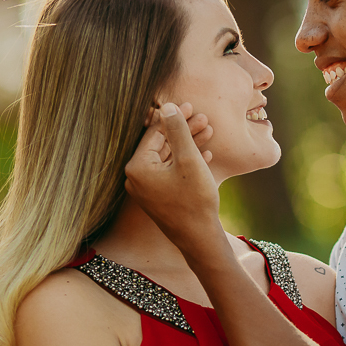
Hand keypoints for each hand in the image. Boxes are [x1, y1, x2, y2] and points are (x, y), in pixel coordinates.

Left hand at [125, 102, 221, 257]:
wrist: (199, 238)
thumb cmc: (194, 200)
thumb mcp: (189, 160)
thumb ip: (177, 132)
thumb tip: (168, 107)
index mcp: (137, 167)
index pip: (155, 133)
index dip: (176, 118)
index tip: (192, 107)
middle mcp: (136, 177)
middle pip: (161, 145)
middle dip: (184, 131)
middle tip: (204, 118)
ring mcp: (146, 189)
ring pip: (168, 158)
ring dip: (188, 145)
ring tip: (208, 132)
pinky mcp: (158, 197)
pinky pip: (170, 173)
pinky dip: (186, 162)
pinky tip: (205, 155)